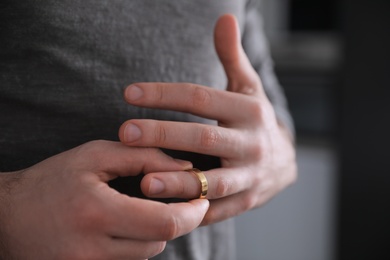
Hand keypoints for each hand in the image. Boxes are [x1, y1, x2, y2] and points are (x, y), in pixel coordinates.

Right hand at [0, 140, 208, 259]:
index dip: (192, 213)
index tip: (200, 199)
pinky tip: (126, 226)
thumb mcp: (95, 155)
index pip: (165, 223)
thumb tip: (185, 168)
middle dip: (178, 221)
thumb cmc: (51, 180)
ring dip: (155, 232)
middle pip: (160, 242)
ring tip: (142, 210)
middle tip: (183, 203)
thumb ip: (143, 157)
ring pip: (147, 254)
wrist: (9, 217)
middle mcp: (93, 249)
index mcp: (97, 212)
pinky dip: (136, 244)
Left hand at [118, 14, 296, 224]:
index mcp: (249, 110)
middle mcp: (252, 143)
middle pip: (203, 137)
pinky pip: (218, 209)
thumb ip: (232, 56)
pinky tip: (164, 211)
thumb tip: (224, 16)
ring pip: (213, 181)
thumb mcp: (248, 88)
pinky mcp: (246, 201)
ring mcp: (251, 176)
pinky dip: (193, 211)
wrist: (285, 162)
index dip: (165, 94)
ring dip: (178, 182)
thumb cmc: (254, 120)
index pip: (201, 98)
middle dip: (163, 135)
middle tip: (126, 132)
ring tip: (144, 182)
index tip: (129, 93)